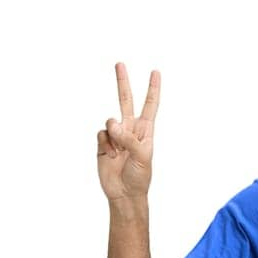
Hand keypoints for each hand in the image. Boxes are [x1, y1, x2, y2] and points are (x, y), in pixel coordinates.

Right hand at [97, 62, 160, 202]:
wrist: (123, 193)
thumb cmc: (139, 176)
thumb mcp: (142, 157)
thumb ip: (129, 138)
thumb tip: (112, 124)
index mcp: (145, 130)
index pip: (150, 105)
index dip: (153, 89)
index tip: (155, 72)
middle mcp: (130, 129)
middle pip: (126, 100)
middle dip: (123, 82)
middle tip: (119, 64)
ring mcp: (116, 135)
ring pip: (110, 122)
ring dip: (114, 136)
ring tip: (119, 153)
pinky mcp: (103, 143)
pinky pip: (101, 134)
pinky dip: (105, 144)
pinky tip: (110, 156)